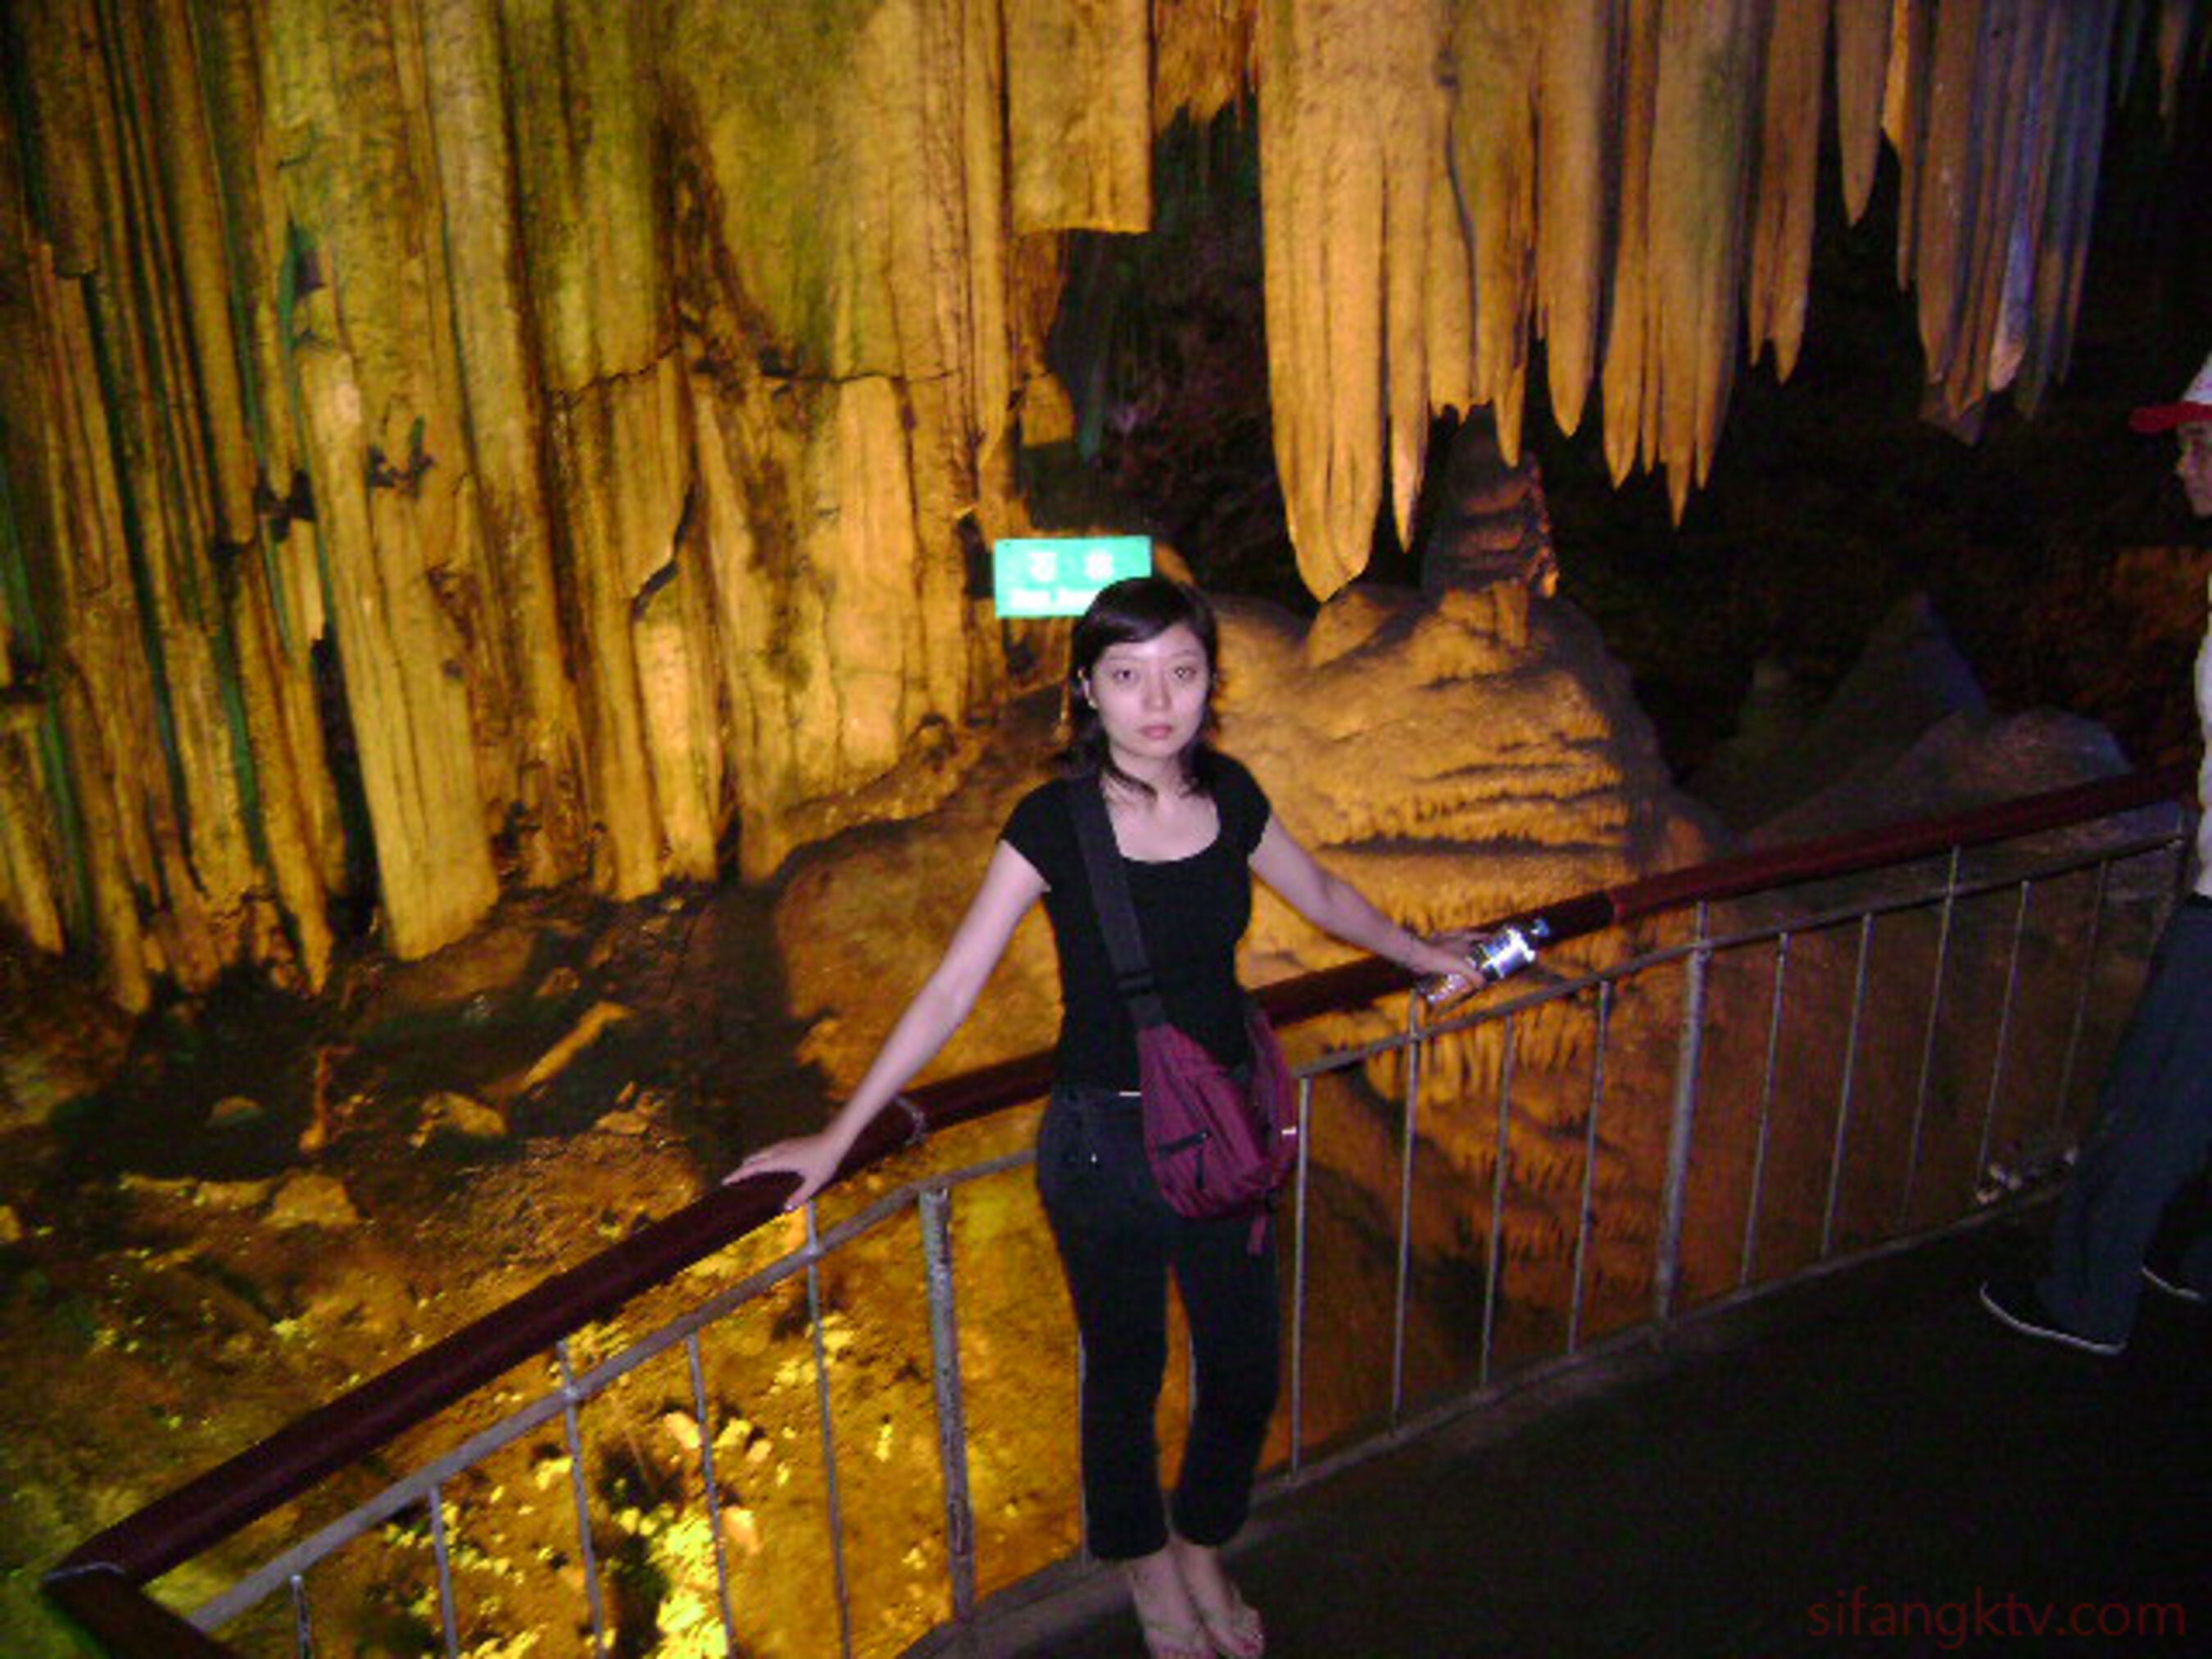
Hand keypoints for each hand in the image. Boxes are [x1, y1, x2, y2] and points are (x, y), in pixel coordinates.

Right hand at [724, 1131, 846, 1211]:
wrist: (835, 1140)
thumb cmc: (826, 1162)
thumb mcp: (814, 1182)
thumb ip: (800, 1196)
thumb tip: (784, 1210)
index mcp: (780, 1160)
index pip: (753, 1168)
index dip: (738, 1174)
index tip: (725, 1181)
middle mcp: (778, 1151)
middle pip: (753, 1160)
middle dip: (741, 1170)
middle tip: (731, 1181)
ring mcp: (783, 1145)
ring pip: (760, 1154)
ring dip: (751, 1163)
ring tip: (744, 1175)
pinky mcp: (789, 1144)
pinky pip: (768, 1152)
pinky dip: (760, 1160)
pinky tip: (764, 1167)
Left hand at [1409, 929, 1480, 978]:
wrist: (1417, 956)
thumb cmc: (1440, 957)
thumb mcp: (1461, 967)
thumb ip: (1474, 975)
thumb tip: (1483, 984)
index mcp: (1462, 938)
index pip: (1477, 936)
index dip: (1485, 937)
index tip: (1493, 939)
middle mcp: (1453, 939)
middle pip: (1467, 942)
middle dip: (1474, 948)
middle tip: (1482, 957)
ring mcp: (1443, 945)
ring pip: (1456, 949)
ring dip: (1462, 956)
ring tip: (1469, 966)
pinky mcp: (1434, 953)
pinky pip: (1446, 958)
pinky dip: (1450, 964)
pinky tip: (1453, 972)